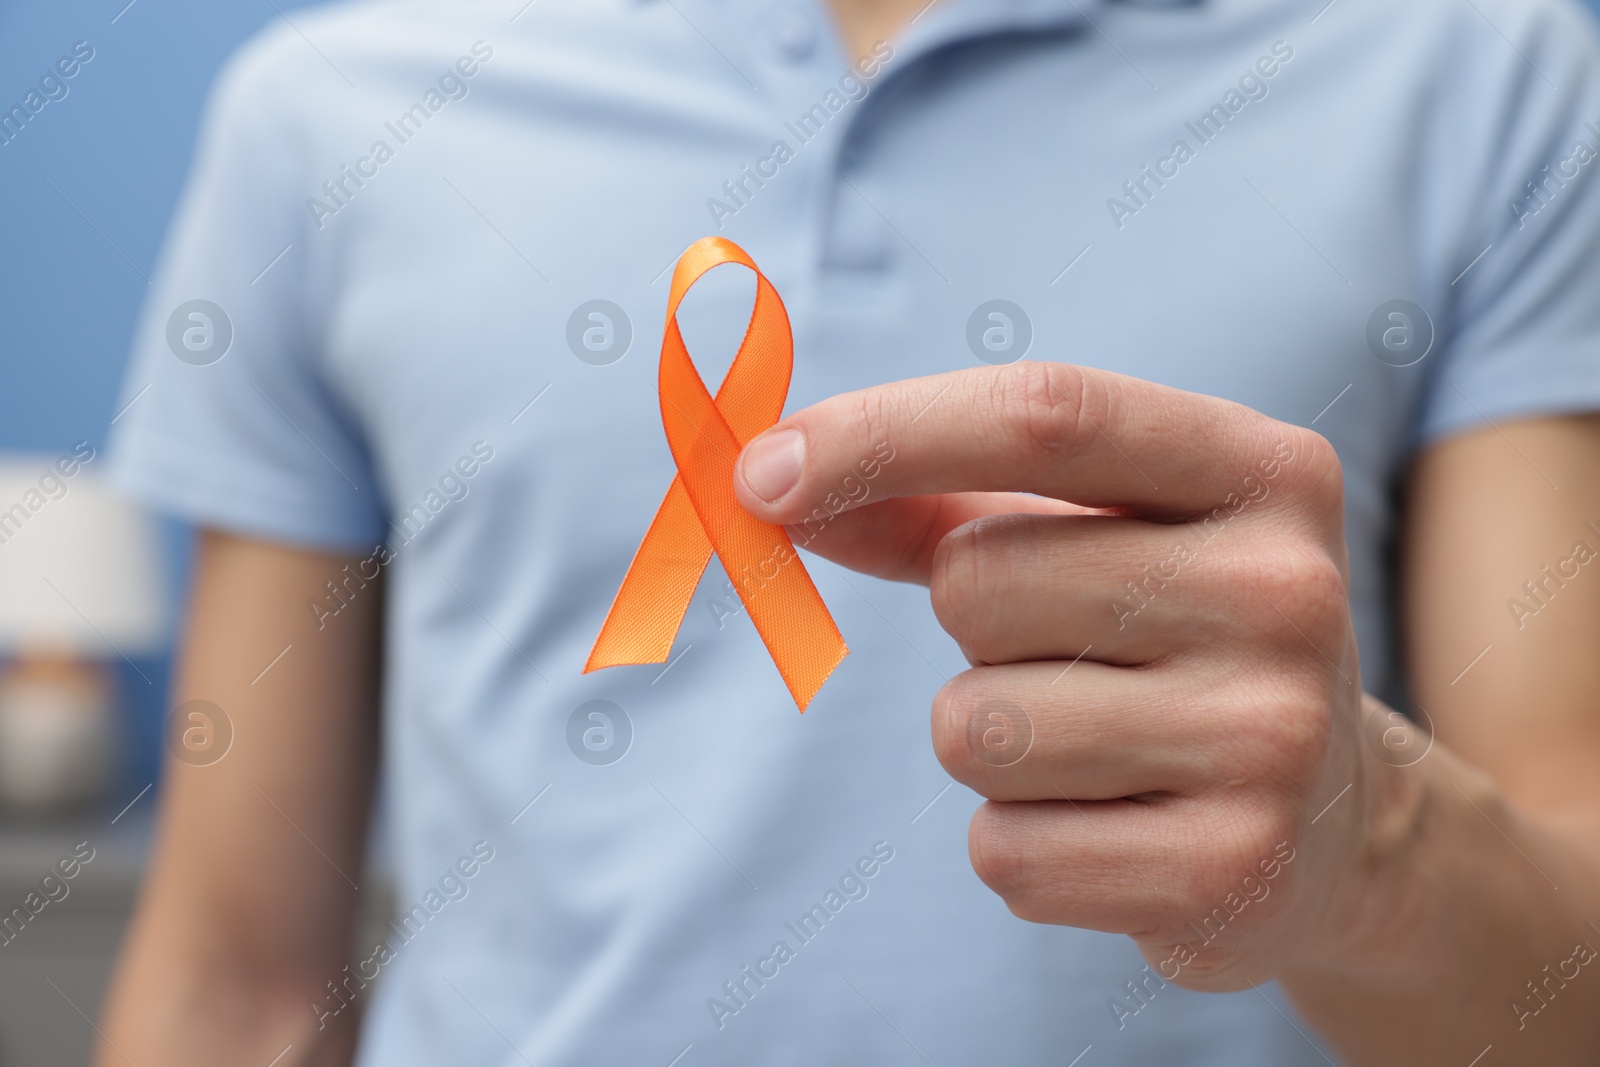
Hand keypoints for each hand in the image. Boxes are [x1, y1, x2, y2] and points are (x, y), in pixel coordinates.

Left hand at [733, 361, 1396, 989]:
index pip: (1045, 416)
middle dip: (970, 627)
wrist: (1339, 825)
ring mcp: (1270, 738)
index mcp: (1262, 471)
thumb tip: (767, 488)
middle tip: (1068, 655)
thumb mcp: (1095, 540)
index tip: (757, 472)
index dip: (881, 432)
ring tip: (1100, 747)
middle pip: (977, 584)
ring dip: (990, 744)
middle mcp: (1288, 591)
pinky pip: (1005, 851)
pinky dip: (1023, 845)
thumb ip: (935, 506)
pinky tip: (1117, 829)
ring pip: (975, 729)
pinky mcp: (1232, 872)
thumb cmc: (1172, 642)